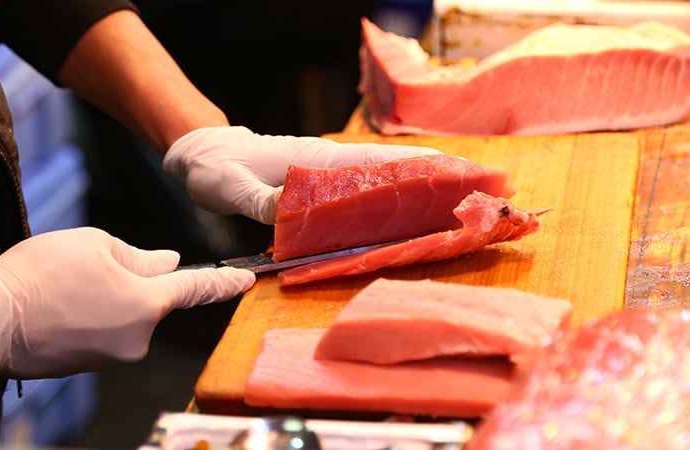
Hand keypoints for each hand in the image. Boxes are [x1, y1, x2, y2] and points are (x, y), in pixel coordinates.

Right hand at [0, 227, 253, 378]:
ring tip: (68, 291)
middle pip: (154, 301)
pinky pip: (110, 332)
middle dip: (133, 283)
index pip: (198, 290)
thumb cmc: (41, 274)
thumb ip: (141, 257)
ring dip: (112, 300)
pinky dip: (97, 317)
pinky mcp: (95, 366)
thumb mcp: (96, 245)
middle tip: (89, 270)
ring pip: (130, 316)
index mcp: (148, 303)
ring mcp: (117, 356)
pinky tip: (66, 308)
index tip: (248, 280)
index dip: (225, 283)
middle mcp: (140, 337)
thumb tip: (169, 263)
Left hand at [162, 126, 441, 223]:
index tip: (460, 172)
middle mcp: (335, 164)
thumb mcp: (232, 187)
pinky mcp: (326, 185)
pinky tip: (413, 214)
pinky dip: (395, 199)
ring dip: (424, 188)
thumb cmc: (218, 168)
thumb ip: (262, 201)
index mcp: (321, 161)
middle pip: (397, 168)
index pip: (381, 162)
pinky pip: (368, 191)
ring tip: (464, 202)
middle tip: (483, 190)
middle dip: (439, 177)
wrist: (207, 152)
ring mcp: (332, 173)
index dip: (422, 168)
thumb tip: (294, 212)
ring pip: (388, 178)